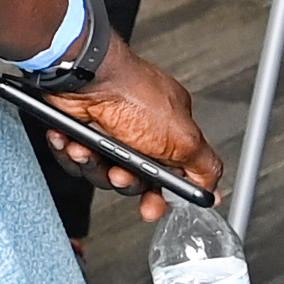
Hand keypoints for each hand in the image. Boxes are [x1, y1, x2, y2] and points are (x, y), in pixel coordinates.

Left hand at [36, 42, 221, 225]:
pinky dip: (72, 154)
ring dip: (96, 166)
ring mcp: (109, 131)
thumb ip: (204, 166)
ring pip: (101, 173)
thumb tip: (211, 191)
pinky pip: (75, 160)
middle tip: (119, 173)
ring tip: (93, 150)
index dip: (159, 194)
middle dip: (125, 181)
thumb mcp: (183, 138)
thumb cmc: (132, 95)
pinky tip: (74, 142)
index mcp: (168, 131)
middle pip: (133, 180)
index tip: (152, 206)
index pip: (169, 175)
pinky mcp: (80, 132)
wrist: (85, 77)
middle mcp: (139, 131)